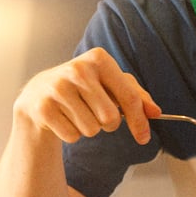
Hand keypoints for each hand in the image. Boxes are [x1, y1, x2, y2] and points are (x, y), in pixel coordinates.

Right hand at [14, 47, 160, 144]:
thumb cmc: (85, 87)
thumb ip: (137, 96)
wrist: (40, 92)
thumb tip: (155, 112)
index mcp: (99, 58)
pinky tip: (64, 118)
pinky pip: (72, 136)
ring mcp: (58, 88)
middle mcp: (78, 69)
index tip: (144, 137)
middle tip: (98, 113)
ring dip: (90, 128)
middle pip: (110, 118)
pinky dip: (73, 134)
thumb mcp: (111, 84)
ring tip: (78, 113)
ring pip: (91, 129)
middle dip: (109, 123)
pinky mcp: (43, 107)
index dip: (139, 121)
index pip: (128, 97)